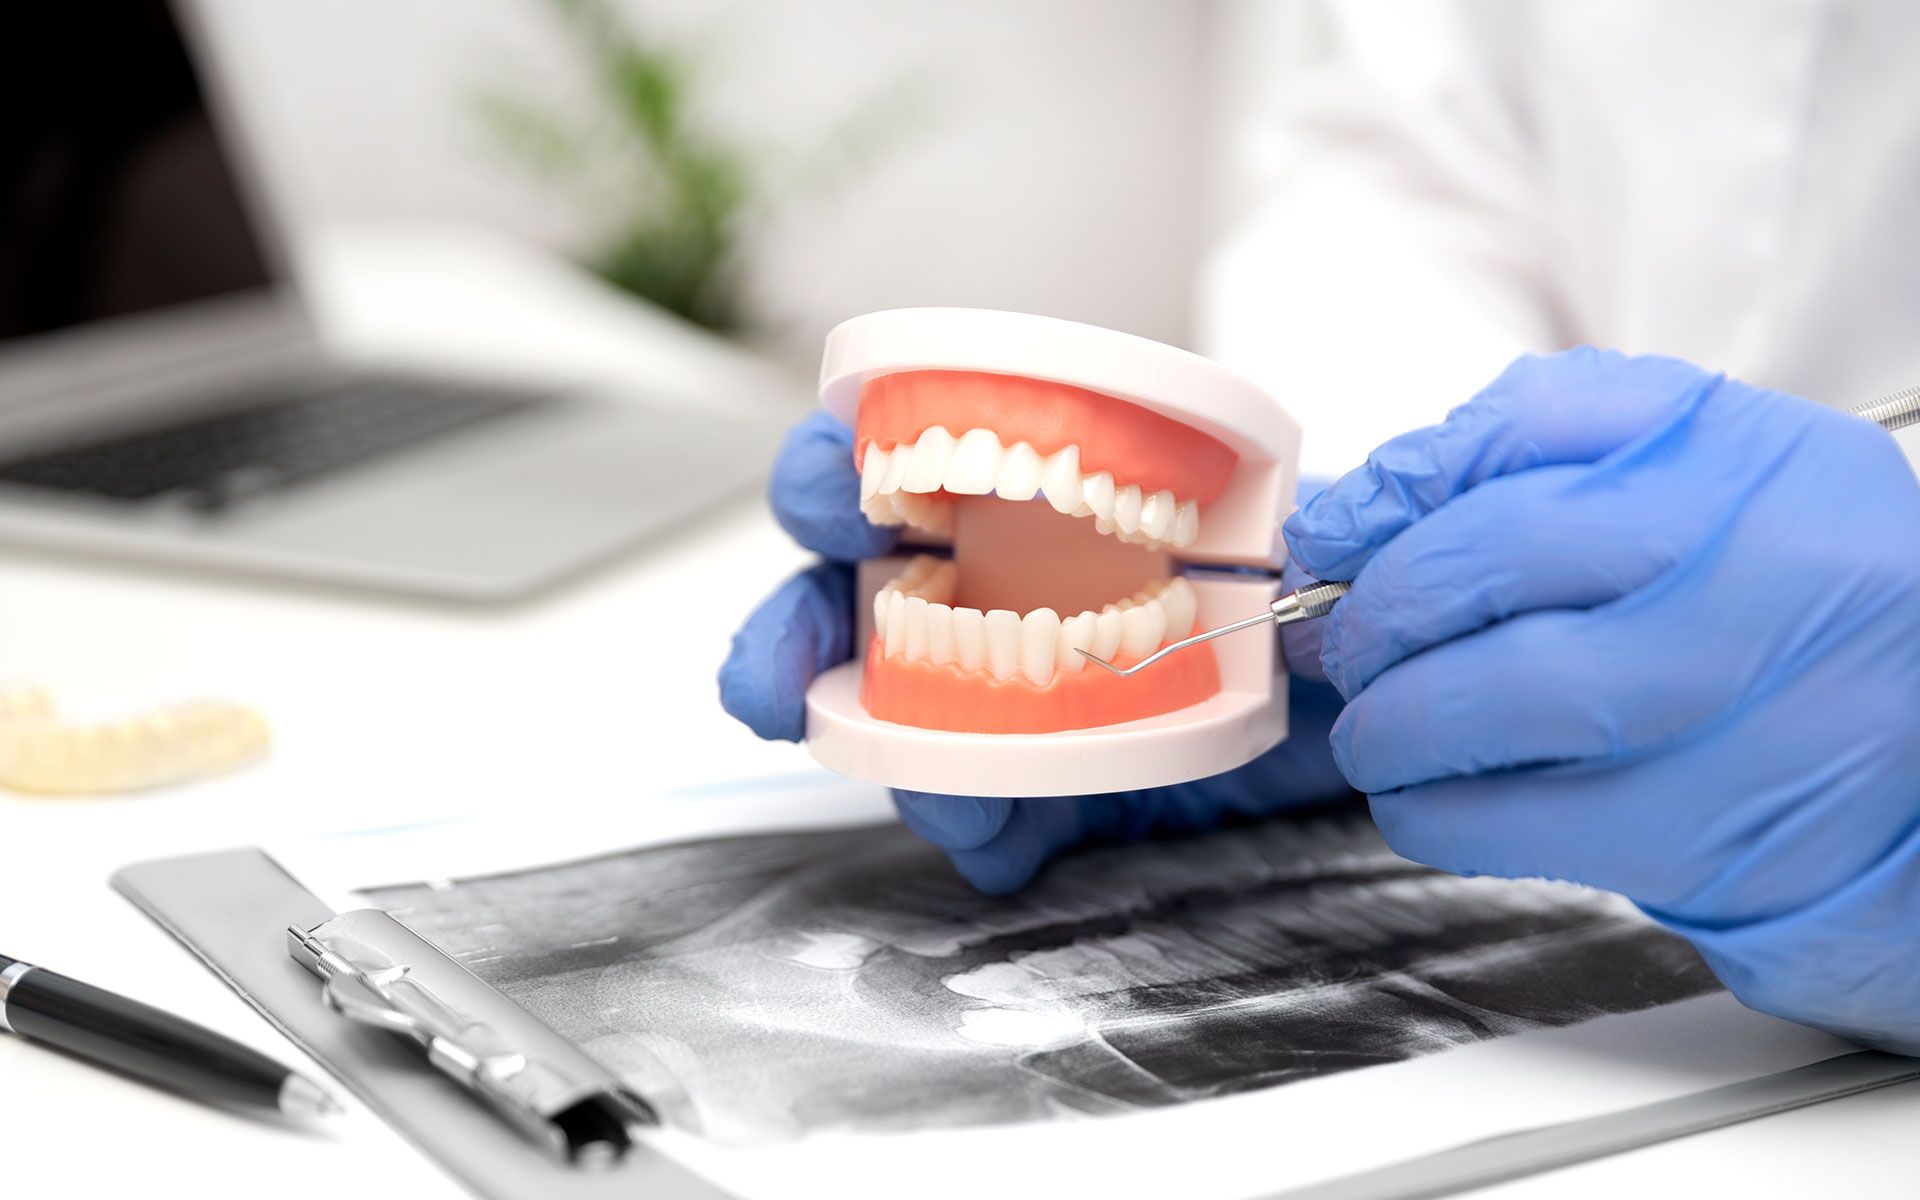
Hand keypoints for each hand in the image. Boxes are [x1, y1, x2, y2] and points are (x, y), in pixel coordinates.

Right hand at [719, 410, 1353, 892]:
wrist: (1353, 700)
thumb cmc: (1309, 580)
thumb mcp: (1305, 526)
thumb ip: (1297, 519)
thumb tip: (1307, 536)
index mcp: (1020, 490)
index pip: (889, 458)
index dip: (832, 468)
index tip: (838, 496)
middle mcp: (982, 580)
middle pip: (834, 596)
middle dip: (783, 635)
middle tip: (776, 682)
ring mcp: (994, 683)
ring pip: (883, 717)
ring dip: (888, 762)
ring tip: (950, 803)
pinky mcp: (1033, 775)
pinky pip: (972, 807)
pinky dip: (979, 832)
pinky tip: (1008, 847)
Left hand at [1284, 347, 1919, 1049]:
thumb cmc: (1793, 599)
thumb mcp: (1716, 474)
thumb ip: (1551, 450)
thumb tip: (1364, 510)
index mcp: (1739, 462)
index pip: (1523, 430)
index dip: (1393, 488)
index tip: (1334, 535)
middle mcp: (1739, 574)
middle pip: (1488, 558)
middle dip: (1376, 605)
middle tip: (1345, 636)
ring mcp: (1718, 709)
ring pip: (1483, 698)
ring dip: (1386, 715)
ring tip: (1377, 722)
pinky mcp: (1691, 831)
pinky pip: (1500, 819)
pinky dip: (1423, 804)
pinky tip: (1424, 790)